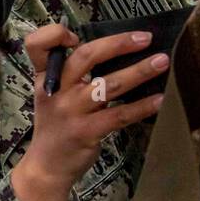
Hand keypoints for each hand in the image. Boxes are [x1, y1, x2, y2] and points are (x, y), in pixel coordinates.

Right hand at [10, 25, 168, 200]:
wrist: (47, 167)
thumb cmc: (55, 126)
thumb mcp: (51, 95)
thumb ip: (70, 74)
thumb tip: (115, 51)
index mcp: (45, 77)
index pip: (37, 44)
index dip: (56, 34)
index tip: (76, 36)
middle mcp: (56, 90)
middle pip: (85, 56)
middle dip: (118, 44)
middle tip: (145, 38)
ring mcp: (71, 112)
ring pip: (109, 85)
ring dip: (139, 71)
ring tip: (162, 62)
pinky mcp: (87, 132)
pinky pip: (119, 115)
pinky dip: (141, 106)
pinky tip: (159, 99)